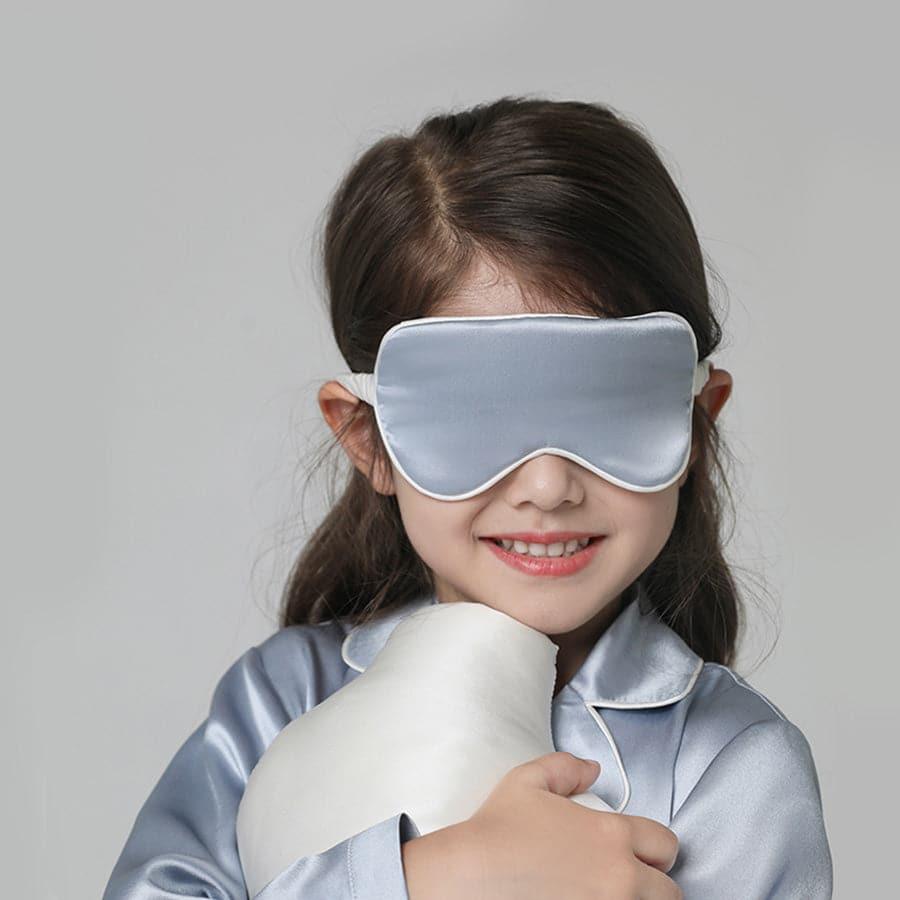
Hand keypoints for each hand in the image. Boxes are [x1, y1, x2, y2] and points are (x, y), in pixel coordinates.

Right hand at [402, 751, 681, 899]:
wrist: (469, 877)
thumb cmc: (497, 830)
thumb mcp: (528, 780)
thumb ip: (567, 767)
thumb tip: (593, 769)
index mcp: (612, 835)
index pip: (665, 844)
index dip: (655, 848)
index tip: (640, 853)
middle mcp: (621, 878)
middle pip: (670, 891)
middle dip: (654, 884)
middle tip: (628, 881)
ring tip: (611, 894)